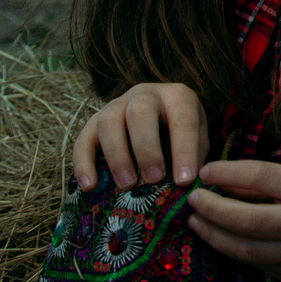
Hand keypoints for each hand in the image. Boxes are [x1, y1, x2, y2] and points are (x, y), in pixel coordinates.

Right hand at [73, 82, 207, 189]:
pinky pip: (83, 139)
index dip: (184, 151)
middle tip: (153, 179)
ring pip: (108, 122)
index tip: (184, 180)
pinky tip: (90, 186)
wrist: (157, 112)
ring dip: (117, 156)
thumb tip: (187, 182)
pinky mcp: (94, 121)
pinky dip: (83, 163)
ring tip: (127, 185)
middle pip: (140, 114)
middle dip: (146, 149)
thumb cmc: (181, 130)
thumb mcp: (197, 137)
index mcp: (177, 97)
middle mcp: (145, 95)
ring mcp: (116, 105)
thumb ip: (196, 155)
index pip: (182, 120)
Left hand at [188, 159, 280, 281]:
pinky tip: (219, 237)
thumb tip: (220, 183)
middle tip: (193, 200)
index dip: (227, 173)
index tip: (205, 172)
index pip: (260, 178)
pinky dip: (232, 249)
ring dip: (213, 235)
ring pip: (243, 249)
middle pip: (246, 220)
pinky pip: (254, 263)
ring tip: (196, 222)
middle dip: (211, 210)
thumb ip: (267, 185)